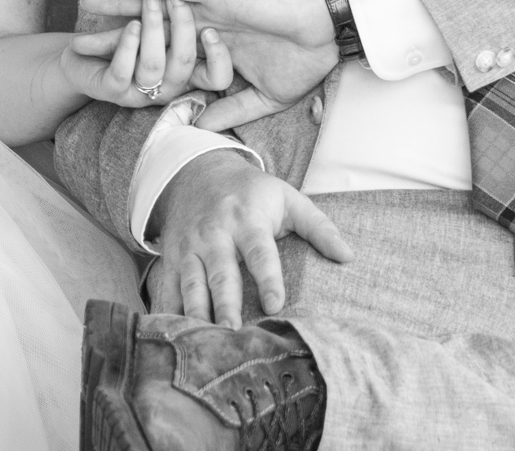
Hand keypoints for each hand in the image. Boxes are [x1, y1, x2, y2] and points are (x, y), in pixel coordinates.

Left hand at [62, 0, 233, 107]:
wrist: (79, 57)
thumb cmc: (121, 37)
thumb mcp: (152, 20)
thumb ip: (171, 4)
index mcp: (184, 70)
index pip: (217, 76)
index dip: (219, 57)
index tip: (211, 30)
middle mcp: (165, 84)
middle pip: (184, 63)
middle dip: (183, 28)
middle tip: (177, 0)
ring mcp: (139, 90)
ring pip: (153, 64)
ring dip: (152, 30)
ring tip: (151, 3)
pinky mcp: (111, 89)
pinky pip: (121, 71)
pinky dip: (126, 45)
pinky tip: (131, 25)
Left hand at [83, 0, 338, 129]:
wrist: (327, 32)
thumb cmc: (304, 60)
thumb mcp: (264, 96)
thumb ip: (232, 109)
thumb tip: (201, 124)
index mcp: (212, 52)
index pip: (166, 59)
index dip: (138, 66)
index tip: (105, 78)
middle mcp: (204, 26)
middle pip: (149, 30)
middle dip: (114, 35)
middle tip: (77, 41)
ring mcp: (209, 8)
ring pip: (155, 5)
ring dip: (121, 5)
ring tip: (86, 2)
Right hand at [148, 149, 351, 327]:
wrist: (198, 173)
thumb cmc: (252, 192)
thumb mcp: (287, 198)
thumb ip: (318, 227)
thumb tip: (348, 256)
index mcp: (246, 219)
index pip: (259, 252)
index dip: (267, 278)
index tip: (275, 305)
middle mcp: (214, 234)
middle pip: (220, 274)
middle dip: (225, 304)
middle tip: (233, 333)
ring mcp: (188, 247)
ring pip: (190, 284)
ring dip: (196, 313)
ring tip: (204, 342)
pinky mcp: (170, 258)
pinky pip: (166, 288)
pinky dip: (167, 312)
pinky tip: (172, 336)